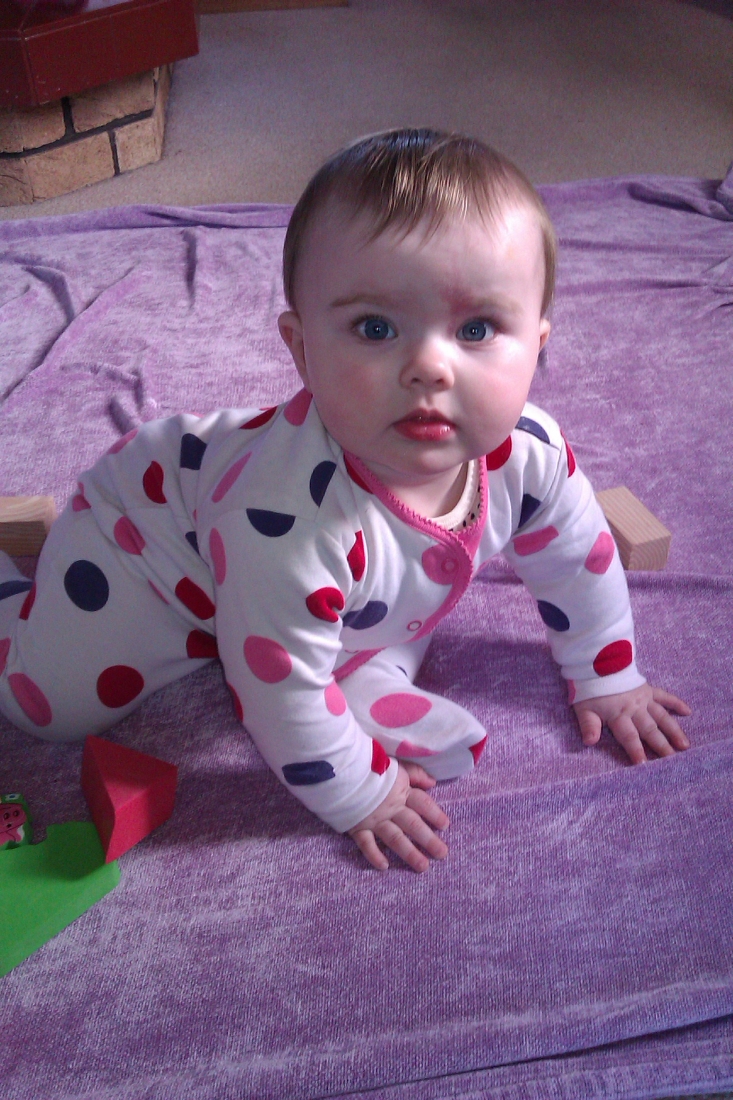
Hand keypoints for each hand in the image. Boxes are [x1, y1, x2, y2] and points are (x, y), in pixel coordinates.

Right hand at [349, 761, 449, 871]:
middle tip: (442, 854)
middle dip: (429, 840)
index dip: (434, 814)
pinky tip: (384, 866)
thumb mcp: (395, 763)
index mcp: (400, 790)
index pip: (422, 803)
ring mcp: (374, 819)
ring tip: (422, 867)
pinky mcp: (357, 826)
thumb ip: (414, 773)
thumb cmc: (368, 763)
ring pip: (395, 838)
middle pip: (413, 825)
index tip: (445, 826)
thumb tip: (432, 782)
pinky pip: (366, 844)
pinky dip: (374, 855)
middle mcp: (390, 808)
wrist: (340, 768)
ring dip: (409, 853)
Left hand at [573, 684, 690, 763]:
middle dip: (661, 745)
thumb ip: (589, 726)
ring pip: (661, 717)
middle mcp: (635, 709)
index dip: (636, 750)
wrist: (596, 664)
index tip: (644, 764)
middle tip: (672, 760)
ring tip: (685, 745)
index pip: (628, 736)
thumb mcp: (583, 709)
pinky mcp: (649, 690)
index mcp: (618, 715)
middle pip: (649, 729)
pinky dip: (676, 703)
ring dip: (673, 730)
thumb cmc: (589, 690)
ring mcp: (644, 699)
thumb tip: (590, 742)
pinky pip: (665, 696)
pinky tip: (688, 712)